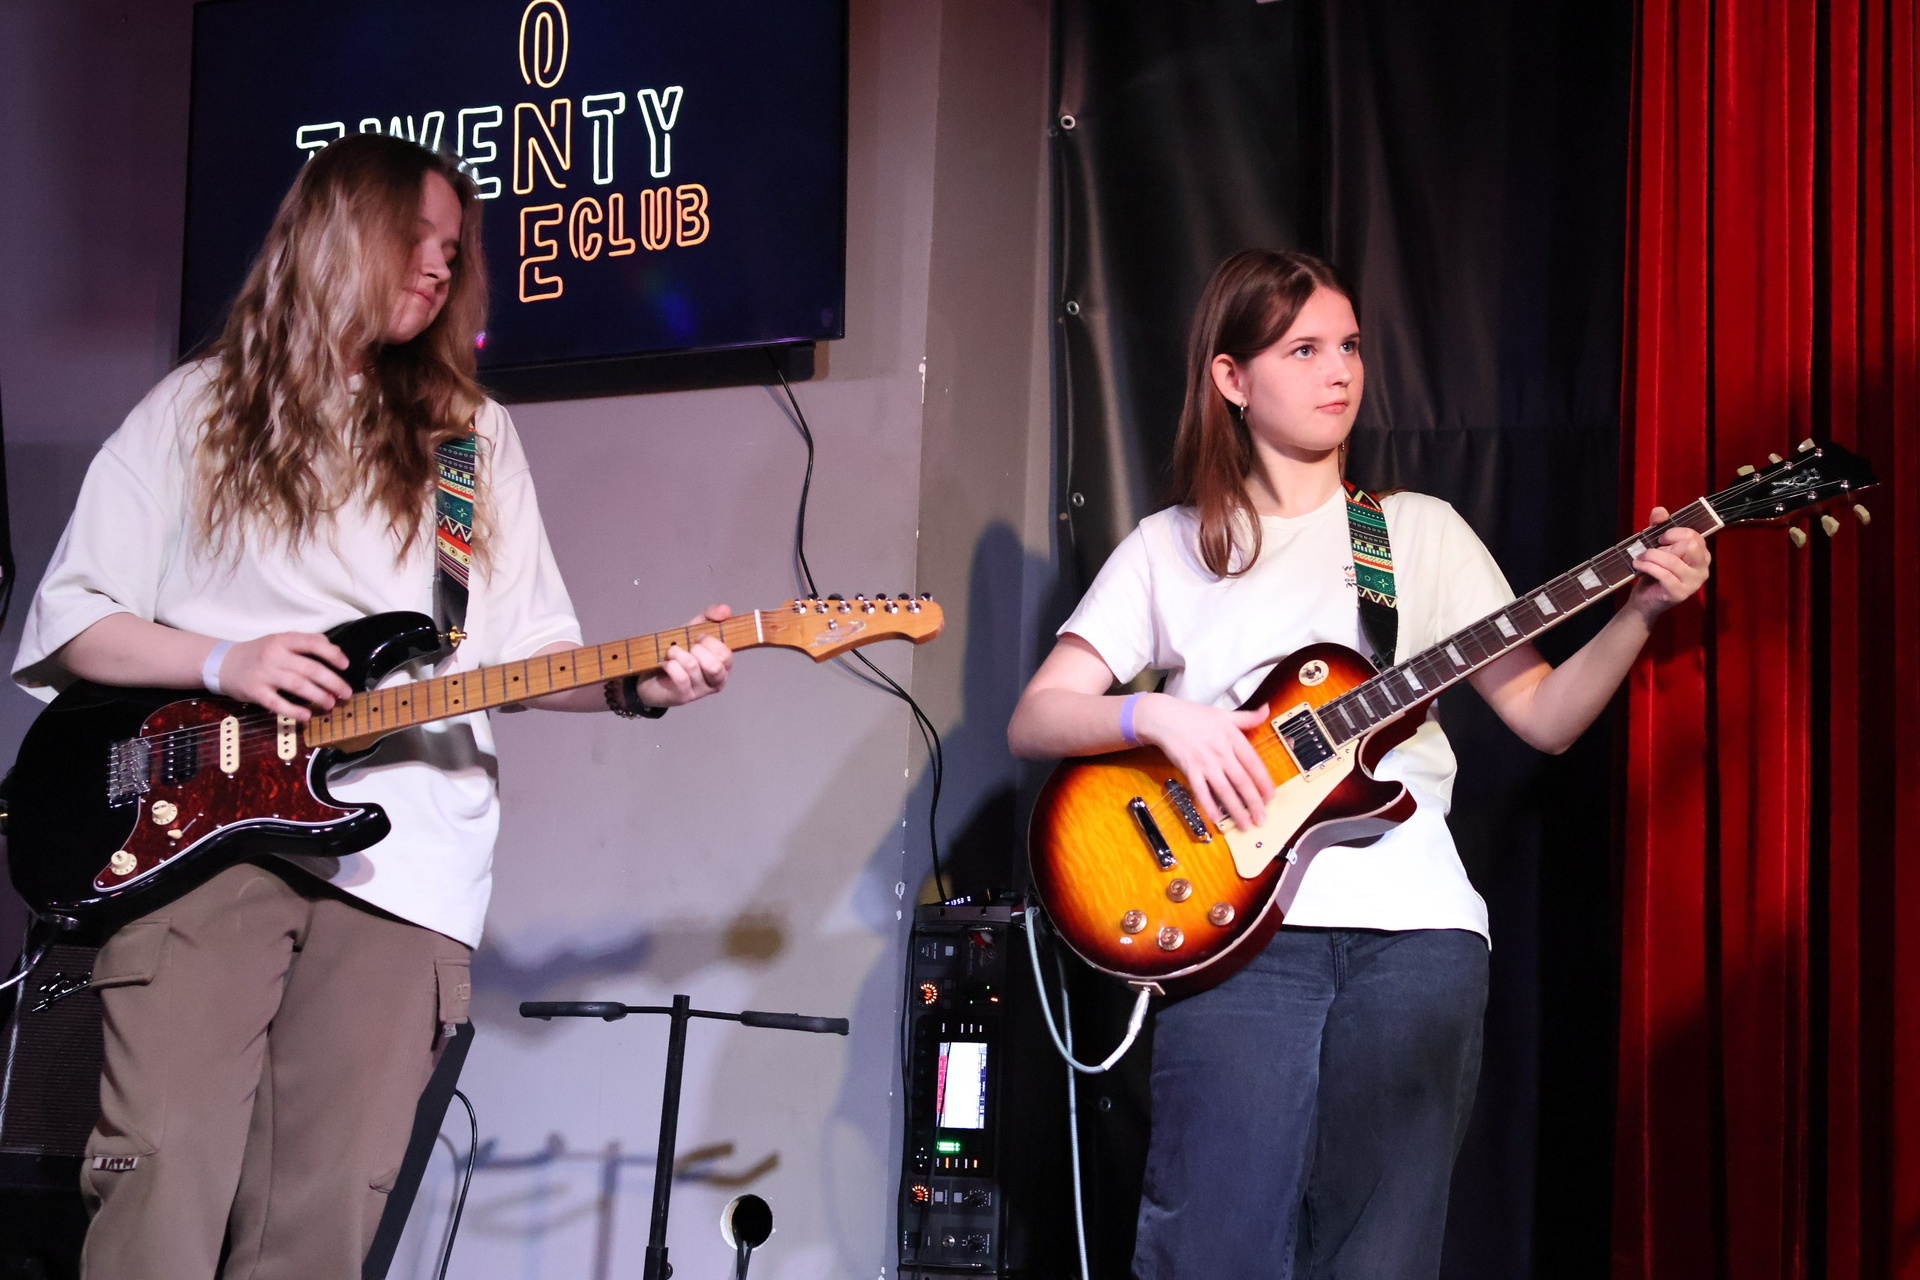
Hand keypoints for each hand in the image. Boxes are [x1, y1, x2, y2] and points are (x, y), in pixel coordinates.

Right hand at [216, 632, 352, 720]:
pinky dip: (293, 710)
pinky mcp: (255, 691)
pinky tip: (306, 716)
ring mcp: (264, 673)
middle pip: (310, 668)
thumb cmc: (260, 653)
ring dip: (318, 696)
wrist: (224, 663)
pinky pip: (277, 703)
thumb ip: (306, 643)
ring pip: (297, 685)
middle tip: (346, 693)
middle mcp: (274, 655)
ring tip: (331, 704)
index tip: (345, 665)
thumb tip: (335, 651)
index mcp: (284, 640)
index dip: (332, 654)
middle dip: (332, 682)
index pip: (313, 643)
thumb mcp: (280, 641)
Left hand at [633, 604, 733, 707]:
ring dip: (677, 653)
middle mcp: (717, 681)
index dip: (710, 641)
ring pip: (692, 666)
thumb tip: (725, 609)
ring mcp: (700, 691)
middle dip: (695, 649)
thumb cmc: (678, 654)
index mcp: (723, 665)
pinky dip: (669, 665)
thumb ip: (710, 617)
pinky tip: (665, 664)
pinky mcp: (684, 697)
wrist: (651, 675)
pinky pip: (679, 677)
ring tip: (671, 653)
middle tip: (686, 647)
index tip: (697, 637)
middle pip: (715, 665)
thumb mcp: (693, 631)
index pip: (726, 654)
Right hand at [1134, 693, 1275, 830]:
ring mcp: (1205, 762)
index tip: (1271, 797)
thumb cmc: (1195, 715)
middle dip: (1253, 803)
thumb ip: (1247, 717)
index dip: (1264, 782)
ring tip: (1245, 825)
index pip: (1254, 763)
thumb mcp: (1224, 714)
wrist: (1165, 717)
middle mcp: (1222, 752)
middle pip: (1242, 781)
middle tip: (1261, 820)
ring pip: (1224, 790)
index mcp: (1233, 738)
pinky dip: (1208, 806)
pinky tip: (1216, 819)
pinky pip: (1201, 791)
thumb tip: (1267, 709)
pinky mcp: (1190, 770)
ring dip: (1236, 810)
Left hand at [1627, 505, 1711, 619]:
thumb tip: (1660, 510)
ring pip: (1673, 561)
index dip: (1674, 533)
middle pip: (1689, 546)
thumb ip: (1659, 527)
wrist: (1645, 600)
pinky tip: (1638, 566)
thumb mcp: (1657, 546)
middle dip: (1665, 546)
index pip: (1694, 536)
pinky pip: (1664, 574)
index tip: (1660, 539)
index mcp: (1701, 555)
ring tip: (1640, 559)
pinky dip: (1648, 567)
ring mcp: (1693, 583)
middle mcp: (1703, 569)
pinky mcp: (1680, 593)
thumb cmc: (1654, 571)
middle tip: (1651, 552)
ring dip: (1651, 556)